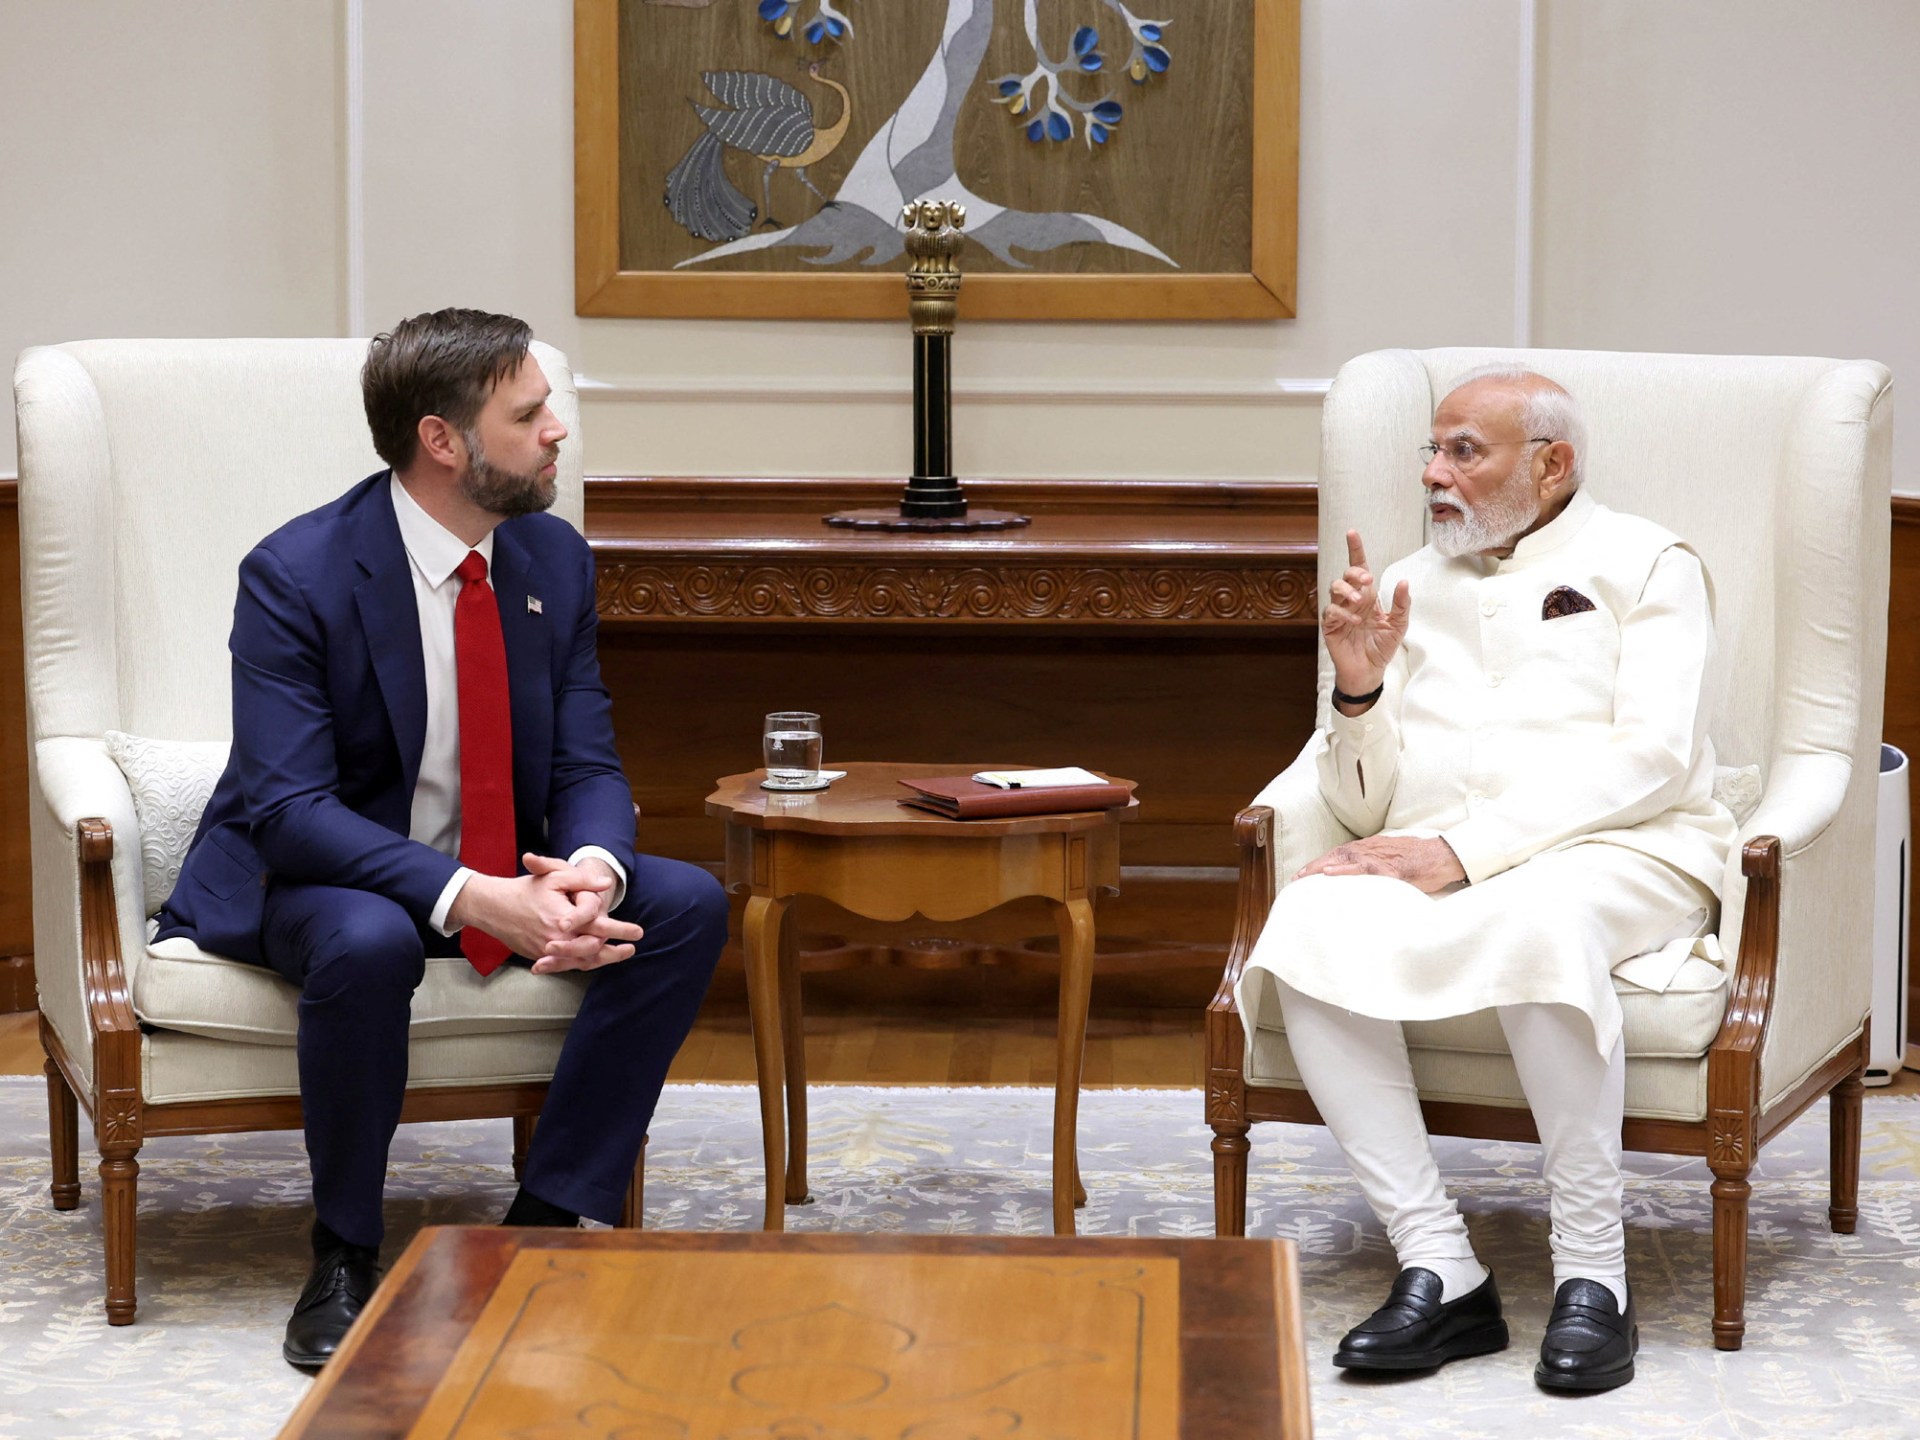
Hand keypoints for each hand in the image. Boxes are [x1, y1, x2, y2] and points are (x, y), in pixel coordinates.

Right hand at [447, 853, 642, 971]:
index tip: (638, 932)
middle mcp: (557, 939)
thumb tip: (606, 884)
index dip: (621, 930)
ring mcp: (547, 950)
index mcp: (564, 918)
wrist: (493, 906)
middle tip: (631, 949)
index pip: (599, 928)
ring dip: (602, 960)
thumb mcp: (555, 875)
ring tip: (618, 956)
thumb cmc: (526, 888)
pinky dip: (582, 963)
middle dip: (614, 952)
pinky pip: (565, 964)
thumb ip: (582, 880)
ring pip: (580, 961)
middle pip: (593, 951)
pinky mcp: (539, 956)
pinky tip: (593, 960)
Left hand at [1295, 835, 1464, 894]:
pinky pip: (1366, 868)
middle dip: (1315, 866)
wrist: (1445, 856)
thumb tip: (1363, 881)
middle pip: (1338, 854)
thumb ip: (1377, 867)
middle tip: (1295, 879)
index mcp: (1373, 848)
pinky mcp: (1393, 868)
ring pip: (1346, 858)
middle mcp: (1373, 848)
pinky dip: (1346, 871)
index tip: (1303, 874)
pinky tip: (1331, 875)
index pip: (1341, 853)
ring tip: (1305, 877)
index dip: (1321, 862)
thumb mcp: (1394, 861)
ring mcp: (1382, 857)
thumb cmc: (1421, 861)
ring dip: (1323, 866)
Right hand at [1323, 530, 1410, 708]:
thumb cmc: (1382, 647)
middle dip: (1354, 572)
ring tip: (1360, 601)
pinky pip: (1332, 611)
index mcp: (1368, 596)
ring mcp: (1340, 611)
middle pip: (1346, 574)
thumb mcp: (1398, 625)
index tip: (1352, 533)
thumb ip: (1402, 604)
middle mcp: (1352, 600)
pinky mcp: (1330, 625)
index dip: (1355, 549)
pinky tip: (1355, 620)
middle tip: (1367, 580)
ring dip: (1347, 590)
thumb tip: (1404, 582)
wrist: (1369, 671)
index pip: (1359, 567)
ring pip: (1334, 588)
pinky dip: (1343, 612)